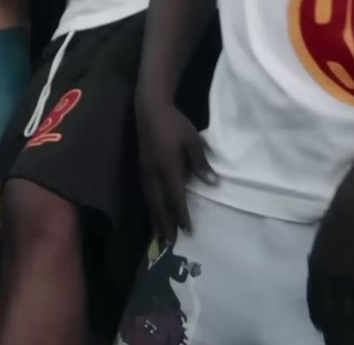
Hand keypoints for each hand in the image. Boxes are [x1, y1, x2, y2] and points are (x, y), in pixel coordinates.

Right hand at [136, 99, 214, 245]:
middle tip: (169, 243)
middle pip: (159, 204)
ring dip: (156, 219)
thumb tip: (212, 183)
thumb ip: (201, 163)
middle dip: (165, 224)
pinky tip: (154, 213)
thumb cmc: (175, 124)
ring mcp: (145, 171)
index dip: (182, 215)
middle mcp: (154, 174)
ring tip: (160, 235)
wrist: (149, 109)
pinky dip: (151, 207)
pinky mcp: (142, 168)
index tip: (188, 231)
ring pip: (150, 201)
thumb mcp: (193, 140)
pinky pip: (146, 193)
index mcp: (168, 167)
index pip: (176, 197)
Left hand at [307, 193, 353, 344]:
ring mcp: (350, 280)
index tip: (320, 328)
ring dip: (349, 338)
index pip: (314, 298)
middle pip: (331, 313)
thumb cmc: (345, 211)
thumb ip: (324, 251)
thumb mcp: (325, 233)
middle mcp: (329, 277)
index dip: (318, 315)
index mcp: (316, 264)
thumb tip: (323, 258)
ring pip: (349, 317)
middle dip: (333, 333)